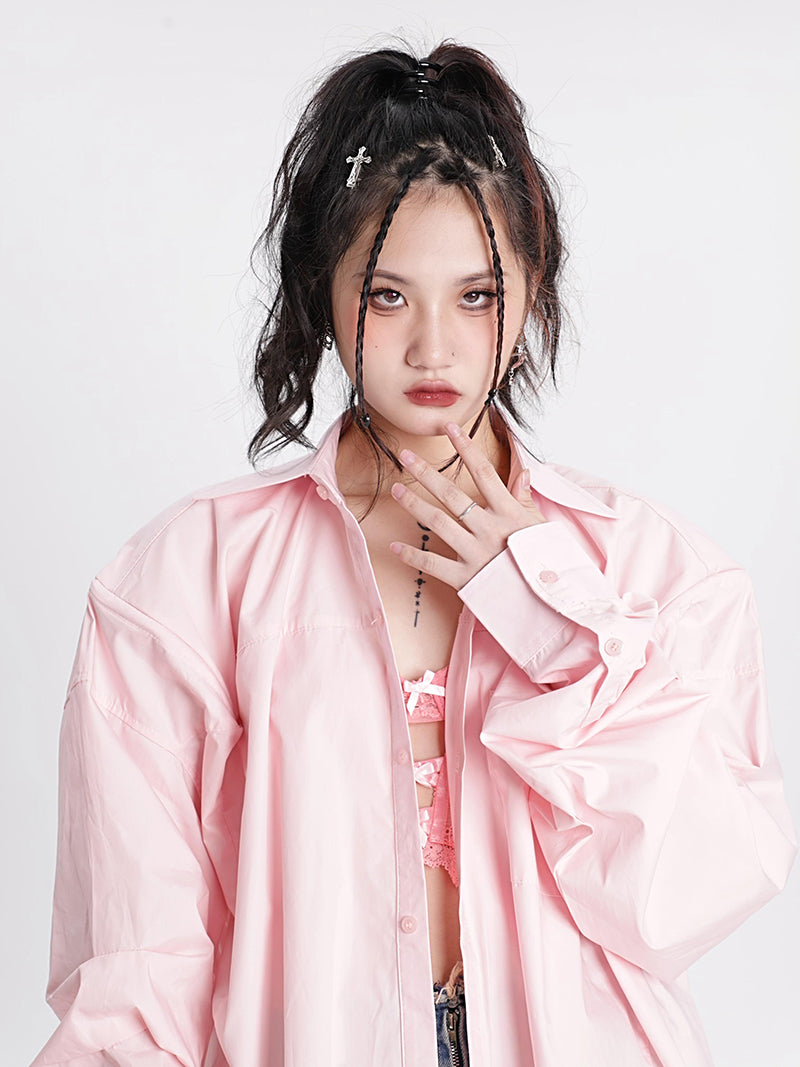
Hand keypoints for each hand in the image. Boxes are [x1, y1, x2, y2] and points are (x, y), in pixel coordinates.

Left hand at [388, 421, 547, 590]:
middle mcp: (489, 529)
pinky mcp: (466, 579)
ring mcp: (476, 554)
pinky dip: (412, 556)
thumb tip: (524, 472)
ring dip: (414, 505)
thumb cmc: (546, 563)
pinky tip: (394, 546)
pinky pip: (433, 565)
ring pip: (438, 523)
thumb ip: (526, 501)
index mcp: (509, 513)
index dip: (465, 448)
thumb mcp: (541, 527)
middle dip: (426, 473)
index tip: (449, 429)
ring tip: (395, 491)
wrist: (550, 603)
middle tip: (405, 456)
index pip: (483, 472)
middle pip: (452, 494)